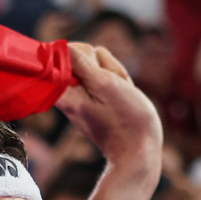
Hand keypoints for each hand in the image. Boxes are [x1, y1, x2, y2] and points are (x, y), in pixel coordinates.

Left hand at [57, 41, 162, 171]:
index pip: (63, 54)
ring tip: (121, 94)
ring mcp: (85, 97)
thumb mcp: (104, 84)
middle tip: (114, 85)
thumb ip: (82, 64)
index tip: (93, 68)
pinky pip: (107, 80)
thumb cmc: (124, 119)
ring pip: (100, 67)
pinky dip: (118, 84)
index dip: (83, 54)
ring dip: (114, 75)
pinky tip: (124, 97)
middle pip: (85, 57)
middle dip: (103, 65)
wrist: (139, 151)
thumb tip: (62, 48)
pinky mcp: (98, 101)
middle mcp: (70, 94)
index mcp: (65, 91)